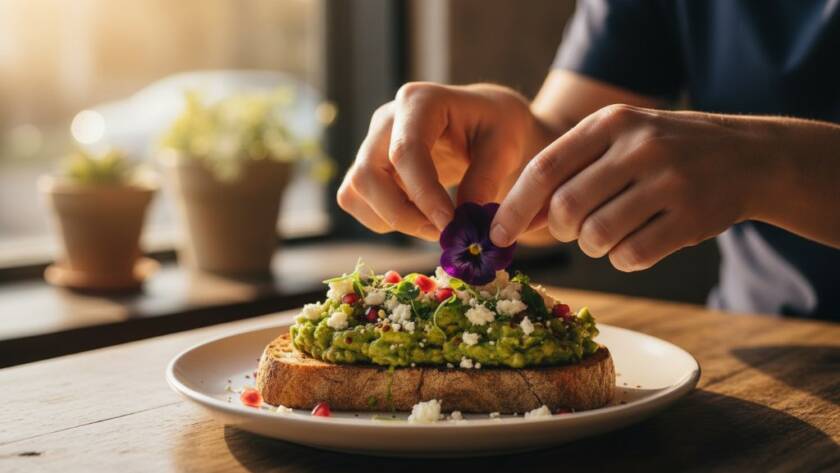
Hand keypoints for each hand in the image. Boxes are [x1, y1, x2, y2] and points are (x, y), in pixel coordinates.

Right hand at [337, 82, 550, 240]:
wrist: (485, 124)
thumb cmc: (498, 127)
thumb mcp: (506, 146)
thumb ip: (485, 180)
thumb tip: (462, 222)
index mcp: (419, 101)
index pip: (405, 152)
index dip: (423, 194)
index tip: (449, 225)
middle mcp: (386, 119)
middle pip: (368, 175)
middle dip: (402, 214)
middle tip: (443, 233)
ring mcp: (371, 143)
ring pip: (356, 191)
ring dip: (392, 220)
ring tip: (435, 226)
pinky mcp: (368, 166)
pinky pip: (356, 201)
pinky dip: (383, 220)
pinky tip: (418, 219)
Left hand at [491, 104, 776, 270]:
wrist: (747, 156)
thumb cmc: (662, 153)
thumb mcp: (616, 141)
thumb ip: (567, 172)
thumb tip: (515, 219)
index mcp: (611, 123)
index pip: (545, 168)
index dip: (514, 206)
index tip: (497, 234)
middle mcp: (639, 146)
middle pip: (566, 208)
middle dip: (558, 230)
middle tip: (570, 230)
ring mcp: (670, 181)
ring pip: (597, 236)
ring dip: (592, 246)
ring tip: (608, 232)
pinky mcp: (692, 217)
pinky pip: (632, 256)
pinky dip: (623, 259)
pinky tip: (636, 244)